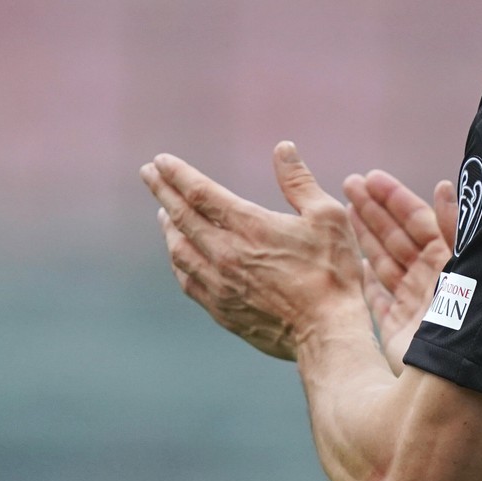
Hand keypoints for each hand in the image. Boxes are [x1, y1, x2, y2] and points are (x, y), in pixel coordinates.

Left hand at [141, 142, 364, 360]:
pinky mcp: (221, 309)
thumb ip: (299, 182)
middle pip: (181, 217)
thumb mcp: (327, 217)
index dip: (178, 174)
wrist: (326, 332)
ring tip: (164, 213)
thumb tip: (282, 148)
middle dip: (163, 191)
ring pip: (179, 250)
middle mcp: (226, 254)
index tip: (160, 160)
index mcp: (250, 227)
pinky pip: (187, 280)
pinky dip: (178, 260)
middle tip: (148, 173)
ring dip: (169, 227)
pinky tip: (180, 255)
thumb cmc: (333, 272)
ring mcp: (220, 284)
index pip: (200, 193)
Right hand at [343, 170, 456, 372]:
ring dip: (366, 237)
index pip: (419, 221)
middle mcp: (432, 279)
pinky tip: (352, 263)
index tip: (371, 177)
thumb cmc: (473, 318)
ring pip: (385, 263)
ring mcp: (414, 305)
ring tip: (341, 210)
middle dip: (375, 210)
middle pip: (399, 237)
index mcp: (450, 260)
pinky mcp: (398, 332)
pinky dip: (365, 281)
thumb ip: (455, 226)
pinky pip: (378, 300)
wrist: (466, 381)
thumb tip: (442, 187)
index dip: (395, 199)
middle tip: (349, 183)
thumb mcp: (466, 266)